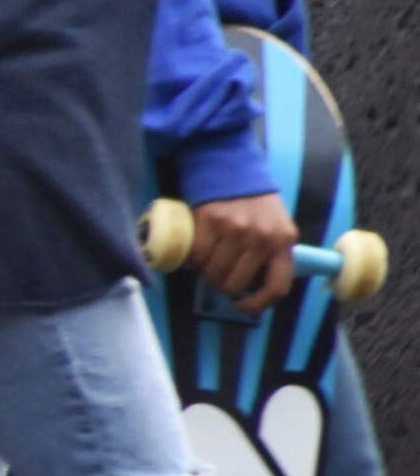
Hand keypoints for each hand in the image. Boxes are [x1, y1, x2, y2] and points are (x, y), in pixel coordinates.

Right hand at [191, 189, 297, 310]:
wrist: (233, 169)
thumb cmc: (255, 203)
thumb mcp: (276, 227)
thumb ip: (271, 251)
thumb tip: (252, 285)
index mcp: (283, 242)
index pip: (276, 286)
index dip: (257, 304)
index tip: (242, 306)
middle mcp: (261, 237)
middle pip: (236, 282)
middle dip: (223, 285)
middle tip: (218, 277)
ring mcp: (235, 229)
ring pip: (214, 272)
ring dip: (206, 274)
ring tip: (205, 265)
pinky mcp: (210, 221)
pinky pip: (197, 255)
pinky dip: (192, 261)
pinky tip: (194, 257)